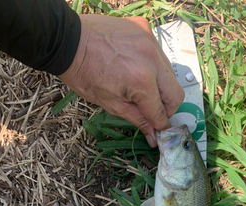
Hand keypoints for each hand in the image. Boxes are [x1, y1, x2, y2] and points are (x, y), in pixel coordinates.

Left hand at [59, 15, 184, 146]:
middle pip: (175, 94)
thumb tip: (153, 134)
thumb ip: (138, 118)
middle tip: (154, 113)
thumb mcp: (111, 104)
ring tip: (142, 89)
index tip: (160, 132)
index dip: (160, 125)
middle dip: (167, 108)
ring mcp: (150, 42)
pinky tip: (137, 69)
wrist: (69, 42)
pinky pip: (159, 56)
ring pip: (170, 75)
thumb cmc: (84, 74)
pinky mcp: (146, 30)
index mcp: (142, 81)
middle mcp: (152, 60)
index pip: (160, 111)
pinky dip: (153, 67)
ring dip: (160, 87)